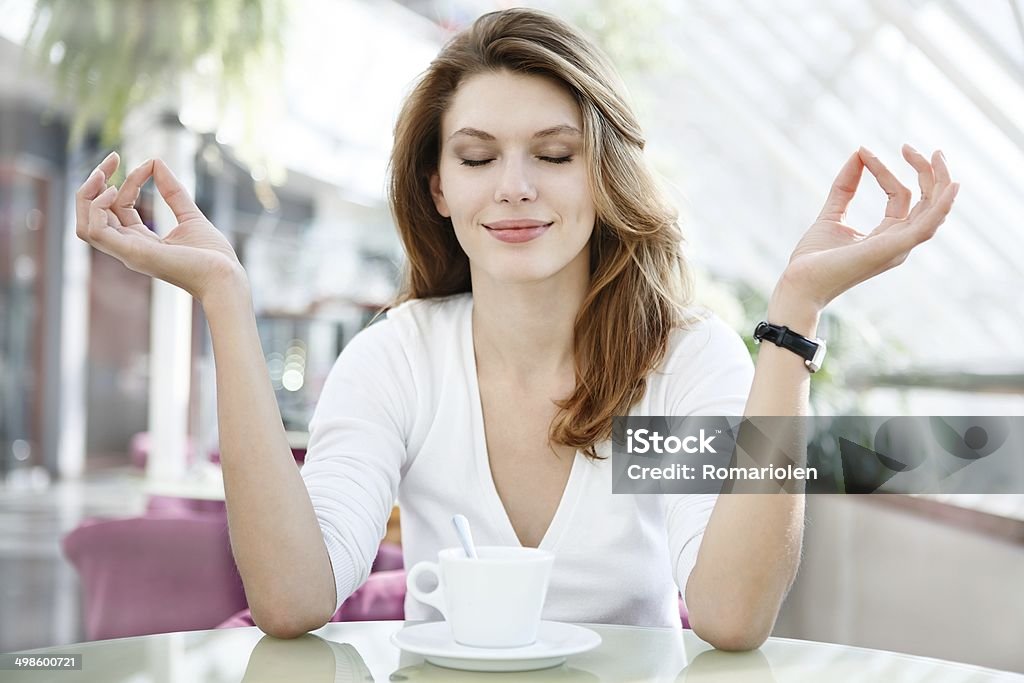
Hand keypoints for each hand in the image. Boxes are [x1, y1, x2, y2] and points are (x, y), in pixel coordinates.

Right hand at [75, 152, 245, 301]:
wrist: (226, 277)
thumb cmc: (213, 256)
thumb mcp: (190, 215)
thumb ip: (172, 192)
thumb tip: (156, 161)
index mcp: (141, 241)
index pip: (119, 207)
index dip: (130, 181)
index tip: (150, 165)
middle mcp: (129, 247)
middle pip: (93, 216)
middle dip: (94, 184)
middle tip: (112, 158)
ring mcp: (128, 252)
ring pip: (85, 225)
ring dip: (88, 195)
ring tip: (104, 173)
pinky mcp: (133, 253)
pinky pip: (96, 231)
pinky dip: (97, 208)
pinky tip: (115, 191)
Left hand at [777, 145, 958, 310]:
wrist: (799, 282)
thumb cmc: (813, 259)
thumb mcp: (831, 214)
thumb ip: (845, 187)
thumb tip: (858, 153)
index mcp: (887, 234)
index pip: (899, 194)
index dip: (884, 170)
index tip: (863, 151)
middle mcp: (899, 242)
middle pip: (925, 201)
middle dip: (925, 171)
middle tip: (908, 146)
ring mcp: (899, 247)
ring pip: (933, 210)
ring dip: (939, 181)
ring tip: (936, 154)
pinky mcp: (893, 249)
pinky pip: (927, 227)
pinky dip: (942, 206)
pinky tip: (952, 186)